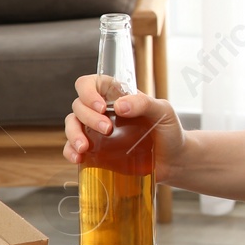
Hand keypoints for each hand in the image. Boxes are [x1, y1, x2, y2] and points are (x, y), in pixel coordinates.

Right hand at [63, 74, 186, 179]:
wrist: (174, 160)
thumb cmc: (169, 130)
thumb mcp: (163, 111)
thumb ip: (144, 103)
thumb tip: (119, 106)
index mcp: (116, 96)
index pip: (90, 84)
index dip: (88, 92)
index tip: (101, 106)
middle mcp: (103, 111)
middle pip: (79, 105)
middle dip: (88, 116)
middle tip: (107, 129)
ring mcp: (96, 132)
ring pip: (72, 125)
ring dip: (73, 134)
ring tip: (84, 147)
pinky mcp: (95, 151)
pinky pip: (72, 148)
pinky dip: (70, 152)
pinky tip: (78, 158)